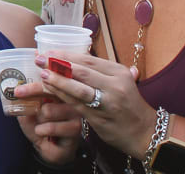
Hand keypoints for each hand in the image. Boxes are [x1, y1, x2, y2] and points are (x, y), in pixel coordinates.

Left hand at [0, 74, 80, 164]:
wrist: (47, 148)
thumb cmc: (37, 123)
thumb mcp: (22, 107)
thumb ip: (10, 92)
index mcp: (58, 88)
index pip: (47, 77)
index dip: (33, 78)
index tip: (19, 84)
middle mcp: (69, 97)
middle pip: (50, 89)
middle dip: (31, 93)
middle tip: (18, 94)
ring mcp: (74, 112)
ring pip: (48, 110)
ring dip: (38, 119)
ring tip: (41, 123)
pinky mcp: (76, 128)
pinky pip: (52, 126)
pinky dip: (41, 131)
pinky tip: (44, 133)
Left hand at [35, 51, 156, 157]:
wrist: (145, 132)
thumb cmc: (130, 104)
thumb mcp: (122, 81)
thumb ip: (102, 70)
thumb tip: (81, 55)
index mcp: (119, 72)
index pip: (89, 59)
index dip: (66, 55)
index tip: (49, 51)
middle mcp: (114, 85)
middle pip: (82, 71)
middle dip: (58, 64)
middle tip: (39, 60)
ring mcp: (107, 102)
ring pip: (78, 88)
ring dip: (58, 81)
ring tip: (42, 74)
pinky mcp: (100, 118)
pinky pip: (77, 105)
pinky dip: (62, 97)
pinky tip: (50, 92)